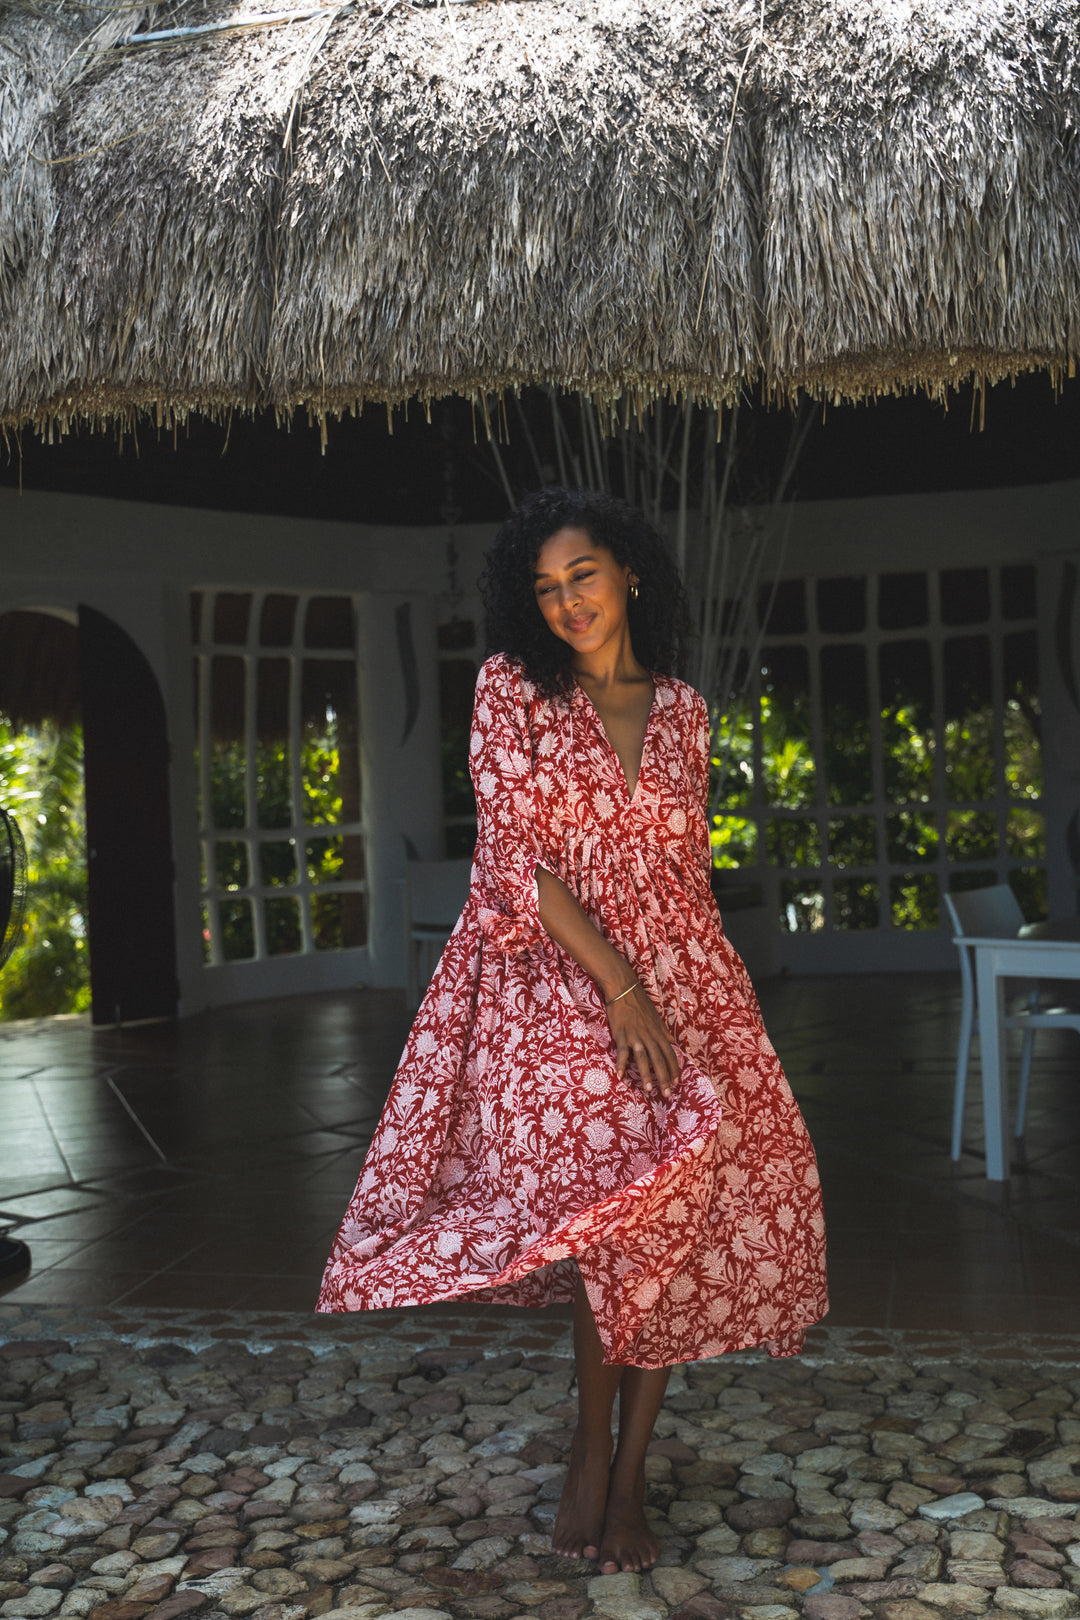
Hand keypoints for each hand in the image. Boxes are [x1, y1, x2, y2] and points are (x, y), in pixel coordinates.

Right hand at [605, 983, 679, 1099]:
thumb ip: (664, 1031)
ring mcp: (635, 1036)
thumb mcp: (656, 1017)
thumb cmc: (640, 1003)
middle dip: (664, 1078)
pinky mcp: (622, 1034)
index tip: (676, 1083)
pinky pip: (623, 1052)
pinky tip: (621, 1076)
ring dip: (646, 1075)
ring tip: (649, 1089)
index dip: (674, 1069)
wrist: (624, 989)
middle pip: (659, 1060)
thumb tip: (673, 1042)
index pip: (670, 1054)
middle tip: (667, 1094)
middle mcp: (649, 1036)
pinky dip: (621, 1064)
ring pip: (643, 1058)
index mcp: (658, 1032)